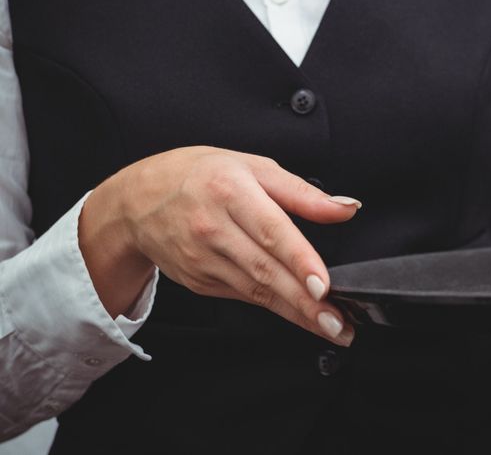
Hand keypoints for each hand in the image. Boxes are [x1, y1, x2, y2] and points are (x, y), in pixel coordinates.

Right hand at [79, 146, 360, 345]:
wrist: (139, 200)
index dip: (298, 260)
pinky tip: (301, 316)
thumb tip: (346, 207)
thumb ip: (303, 192)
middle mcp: (214, 229)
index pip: (270, 231)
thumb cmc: (201, 176)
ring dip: (297, 313)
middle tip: (338, 324)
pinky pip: (245, 296)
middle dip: (305, 303)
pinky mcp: (201, 281)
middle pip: (265, 270)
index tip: (322, 285)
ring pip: (257, 292)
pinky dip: (276, 308)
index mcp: (231, 192)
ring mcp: (204, 260)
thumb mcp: (254, 167)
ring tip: (331, 327)